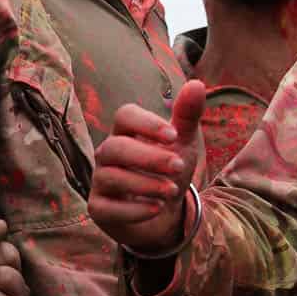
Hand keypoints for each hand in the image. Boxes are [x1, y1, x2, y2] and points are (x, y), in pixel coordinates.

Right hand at [88, 82, 204, 254]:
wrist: (165, 212)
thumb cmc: (170, 169)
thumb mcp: (183, 142)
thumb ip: (187, 115)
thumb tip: (197, 84)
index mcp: (126, 132)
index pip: (125, 115)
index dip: (147, 123)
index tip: (174, 136)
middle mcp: (107, 154)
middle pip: (115, 147)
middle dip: (149, 157)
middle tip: (178, 167)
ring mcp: (100, 181)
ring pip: (110, 176)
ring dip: (145, 184)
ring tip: (172, 191)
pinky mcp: (99, 209)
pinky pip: (107, 207)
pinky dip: (134, 209)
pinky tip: (157, 208)